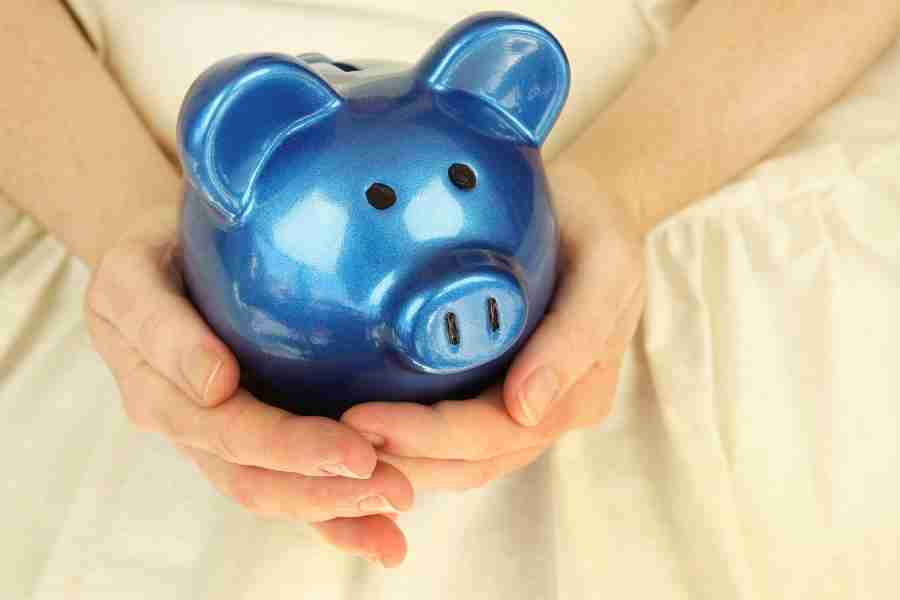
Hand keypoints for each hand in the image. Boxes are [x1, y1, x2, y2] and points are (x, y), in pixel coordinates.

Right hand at [83, 205, 413, 566]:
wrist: (155, 262)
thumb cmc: (152, 256)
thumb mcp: (134, 272)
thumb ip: (163, 326)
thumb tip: (215, 384)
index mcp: (155, 386)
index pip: (223, 427)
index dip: (288, 445)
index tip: (352, 452)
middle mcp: (184, 422)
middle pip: (252, 471)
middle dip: (325, 484)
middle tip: (393, 484)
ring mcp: (212, 436)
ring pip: (268, 488)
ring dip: (335, 506)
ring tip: (397, 504)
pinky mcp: (242, 439)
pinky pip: (283, 485)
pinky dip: (332, 519)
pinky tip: (384, 538)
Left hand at [340, 157, 645, 490]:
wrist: (591, 215)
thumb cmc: (596, 230)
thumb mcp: (606, 264)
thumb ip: (577, 333)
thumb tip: (526, 406)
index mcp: (580, 390)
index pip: (498, 433)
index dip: (430, 435)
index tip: (364, 418)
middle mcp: (551, 412)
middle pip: (472, 457)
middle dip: (403, 452)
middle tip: (335, 432)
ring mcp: (525, 408)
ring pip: (460, 460)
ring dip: (402, 458)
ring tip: (338, 438)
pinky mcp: (499, 394)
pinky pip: (455, 436)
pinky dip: (412, 440)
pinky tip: (367, 425)